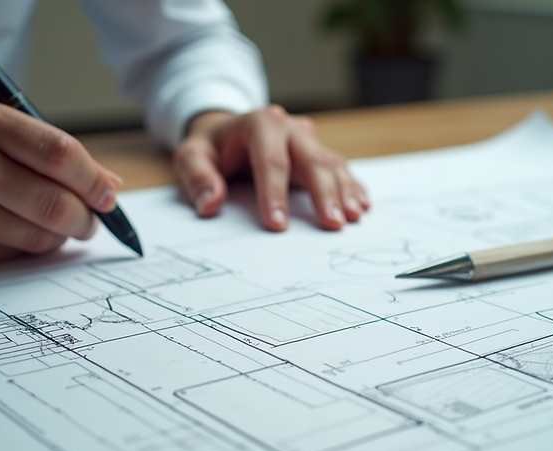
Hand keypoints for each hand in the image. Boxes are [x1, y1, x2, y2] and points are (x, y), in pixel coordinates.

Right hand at [0, 99, 121, 267]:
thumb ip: (51, 150)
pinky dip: (32, 247)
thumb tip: (110, 185)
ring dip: (62, 235)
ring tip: (55, 223)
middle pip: (54, 202)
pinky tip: (18, 232)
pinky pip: (17, 255)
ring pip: (41, 236)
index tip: (108, 193)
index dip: (94, 179)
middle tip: (91, 219)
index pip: (58, 154)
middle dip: (87, 217)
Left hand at [173, 106, 369, 230]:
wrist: (227, 133)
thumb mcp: (191, 157)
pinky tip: (361, 206)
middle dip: (323, 193)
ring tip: (353, 217)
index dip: (275, 194)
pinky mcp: (319, 153)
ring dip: (344, 192)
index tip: (277, 226)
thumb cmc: (211, 149)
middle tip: (332, 224)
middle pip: (312, 159)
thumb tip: (210, 204)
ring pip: (331, 164)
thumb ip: (197, 178)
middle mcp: (290, 128)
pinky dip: (352, 187)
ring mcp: (308, 140)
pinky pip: (340, 169)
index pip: (270, 161)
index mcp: (260, 123)